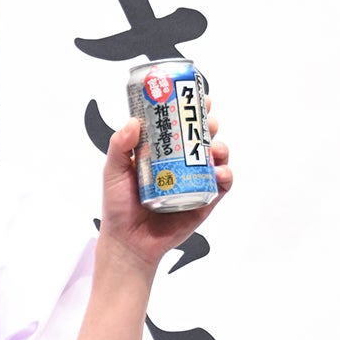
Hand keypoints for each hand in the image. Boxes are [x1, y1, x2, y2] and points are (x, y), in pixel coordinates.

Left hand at [97, 105, 232, 275]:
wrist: (128, 242)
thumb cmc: (118, 206)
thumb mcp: (113, 171)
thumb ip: (119, 146)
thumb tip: (134, 122)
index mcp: (160, 153)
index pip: (179, 125)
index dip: (191, 109)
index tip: (198, 97)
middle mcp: (180, 164)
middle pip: (201, 138)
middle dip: (209, 125)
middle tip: (208, 121)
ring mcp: (194, 182)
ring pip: (216, 159)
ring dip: (221, 148)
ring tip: (214, 148)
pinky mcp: (203, 202)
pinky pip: (221, 185)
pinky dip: (225, 176)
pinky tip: (219, 172)